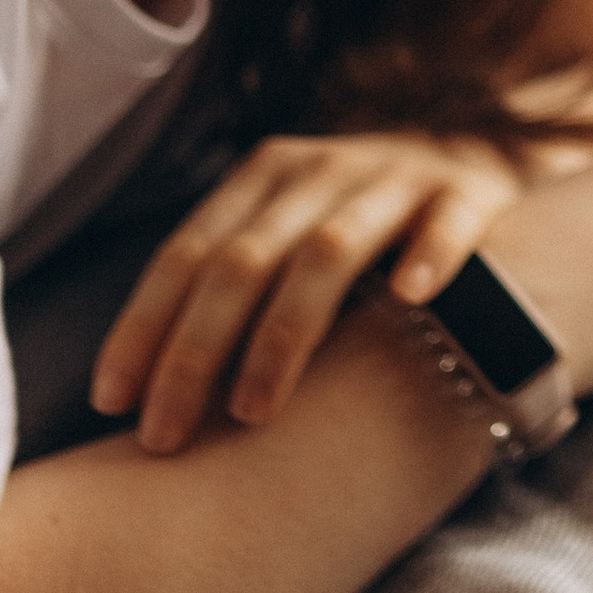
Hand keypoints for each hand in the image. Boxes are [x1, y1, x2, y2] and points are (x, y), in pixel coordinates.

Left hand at [93, 131, 529, 451]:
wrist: (480, 155)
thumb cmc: (364, 228)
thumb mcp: (291, 231)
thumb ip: (237, 284)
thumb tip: (147, 391)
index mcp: (265, 177)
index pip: (186, 253)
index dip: (143, 327)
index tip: (112, 404)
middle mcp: (322, 170)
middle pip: (242, 261)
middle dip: (194, 352)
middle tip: (164, 436)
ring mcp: (396, 178)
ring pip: (327, 251)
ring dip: (282, 332)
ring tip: (251, 411)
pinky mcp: (467, 192)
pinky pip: (447, 223)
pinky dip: (428, 257)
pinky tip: (411, 300)